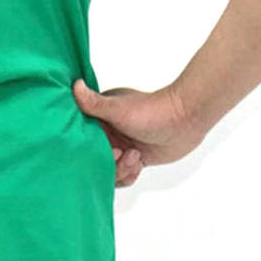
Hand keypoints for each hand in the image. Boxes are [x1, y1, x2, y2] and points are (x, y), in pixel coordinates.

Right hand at [72, 80, 203, 186]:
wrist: (185, 119)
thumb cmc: (152, 111)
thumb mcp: (118, 109)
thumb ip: (94, 102)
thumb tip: (74, 85)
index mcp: (100, 118)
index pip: (83, 139)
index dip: (91, 149)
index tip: (109, 147)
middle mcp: (108, 133)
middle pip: (94, 158)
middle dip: (109, 163)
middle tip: (123, 154)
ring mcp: (121, 147)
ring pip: (109, 170)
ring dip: (121, 169)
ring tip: (136, 156)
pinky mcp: (134, 159)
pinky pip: (122, 176)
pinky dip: (129, 174)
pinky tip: (139, 163)